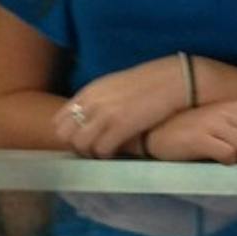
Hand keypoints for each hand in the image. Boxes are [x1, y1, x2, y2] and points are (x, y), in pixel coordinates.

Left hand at [53, 54, 192, 158]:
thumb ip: (100, 99)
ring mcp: (106, 114)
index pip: (60, 119)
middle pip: (66, 135)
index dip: (69, 134)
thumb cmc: (151, 82)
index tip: (83, 140)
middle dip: (76, 146)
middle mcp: (93, 102)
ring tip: (105, 154)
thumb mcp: (117, 85)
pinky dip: (106, 156)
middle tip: (91, 150)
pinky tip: (117, 153)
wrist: (176, 79)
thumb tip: (92, 116)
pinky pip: (101, 150)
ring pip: (81, 145)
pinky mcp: (121, 126)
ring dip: (91, 154)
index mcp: (90, 91)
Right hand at [147, 100, 236, 163]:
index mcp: (236, 106)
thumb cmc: (194, 131)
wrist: (157, 132)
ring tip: (228, 158)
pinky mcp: (200, 138)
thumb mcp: (224, 125)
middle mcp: (226, 111)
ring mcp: (212, 123)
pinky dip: (228, 162)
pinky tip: (218, 160)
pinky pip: (229, 154)